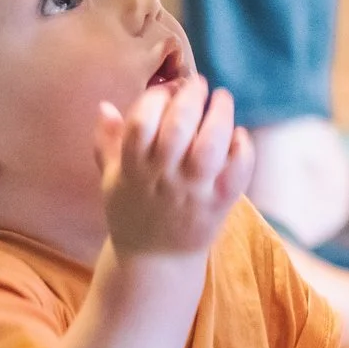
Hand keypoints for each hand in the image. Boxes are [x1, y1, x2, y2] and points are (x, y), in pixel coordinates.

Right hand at [95, 76, 253, 259]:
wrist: (154, 262)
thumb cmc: (133, 213)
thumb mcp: (112, 179)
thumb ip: (107, 142)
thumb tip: (106, 106)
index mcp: (133, 169)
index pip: (141, 123)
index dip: (155, 99)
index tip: (165, 90)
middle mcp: (163, 178)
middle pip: (178, 127)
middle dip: (191, 97)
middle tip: (198, 84)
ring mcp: (193, 192)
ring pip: (211, 146)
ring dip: (220, 115)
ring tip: (222, 99)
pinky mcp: (219, 204)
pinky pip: (237, 173)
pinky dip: (242, 150)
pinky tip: (239, 136)